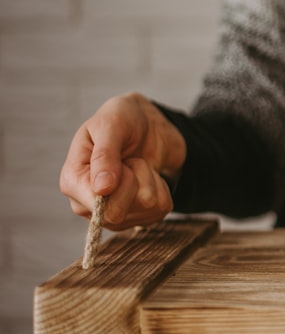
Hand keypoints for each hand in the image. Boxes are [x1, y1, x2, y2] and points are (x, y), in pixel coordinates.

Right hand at [59, 93, 185, 230]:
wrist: (146, 122)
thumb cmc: (121, 119)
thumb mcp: (111, 126)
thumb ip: (104, 155)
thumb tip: (102, 189)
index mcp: (73, 182)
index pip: (99, 207)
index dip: (121, 185)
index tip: (124, 162)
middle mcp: (89, 204)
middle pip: (120, 214)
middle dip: (137, 181)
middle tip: (131, 160)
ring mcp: (114, 213)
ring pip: (147, 209)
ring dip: (150, 179)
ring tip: (137, 163)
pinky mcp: (137, 214)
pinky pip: (162, 209)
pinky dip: (162, 187)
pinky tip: (148, 174)